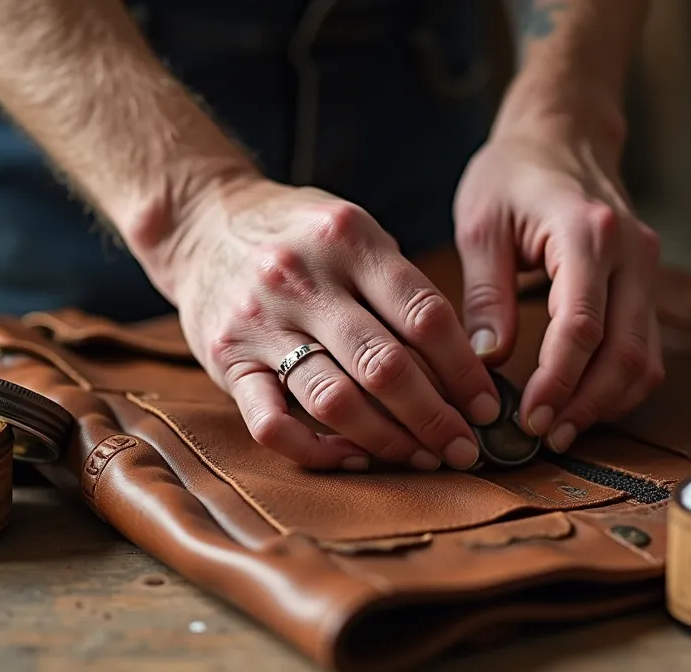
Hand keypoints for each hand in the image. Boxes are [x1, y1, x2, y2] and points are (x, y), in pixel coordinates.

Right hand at [141, 177, 501, 471]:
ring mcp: (261, 322)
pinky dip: (318, 451)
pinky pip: (271, 424)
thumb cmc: (298, 234)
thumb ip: (401, 287)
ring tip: (421, 457)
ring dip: (388, 440)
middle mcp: (303, 279)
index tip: (488, 407)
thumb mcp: (353, 231)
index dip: (465, 371)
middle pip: (384, 366)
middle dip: (436, 417)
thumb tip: (467, 365)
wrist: (201, 222)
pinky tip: (353, 457)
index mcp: (349, 240)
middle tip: (465, 448)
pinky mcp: (226, 361)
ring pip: (334, 401)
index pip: (423, 316)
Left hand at [453, 130, 664, 452]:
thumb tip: (488, 361)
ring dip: (608, 402)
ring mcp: (647, 270)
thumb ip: (485, 294)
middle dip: (586, 404)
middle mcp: (631, 253)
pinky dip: (620, 384)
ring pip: (646, 357)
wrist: (561, 133)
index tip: (529, 419)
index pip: (582, 326)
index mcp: (587, 232)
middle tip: (546, 438)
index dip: (558, 381)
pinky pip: (647, 348)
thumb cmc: (513, 173)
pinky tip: (583, 404)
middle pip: (626, 351)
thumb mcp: (481, 223)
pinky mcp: (645, 285)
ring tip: (562, 431)